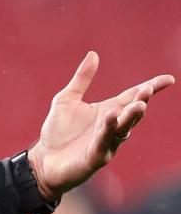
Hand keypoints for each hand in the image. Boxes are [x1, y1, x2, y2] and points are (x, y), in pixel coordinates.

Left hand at [27, 51, 173, 201]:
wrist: (44, 159)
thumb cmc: (57, 131)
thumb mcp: (67, 99)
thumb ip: (82, 79)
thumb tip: (94, 54)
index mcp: (108, 111)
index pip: (132, 97)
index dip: (150, 88)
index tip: (169, 79)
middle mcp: (111, 126)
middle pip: (131, 112)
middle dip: (141, 101)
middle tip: (148, 89)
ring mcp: (106, 142)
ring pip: (123, 128)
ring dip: (131, 116)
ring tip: (140, 104)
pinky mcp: (96, 156)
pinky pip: (104, 141)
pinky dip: (109, 129)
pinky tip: (111, 116)